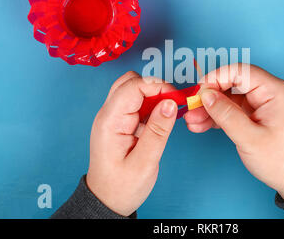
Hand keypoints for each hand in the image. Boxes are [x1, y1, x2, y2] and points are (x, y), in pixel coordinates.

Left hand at [86, 71, 177, 215]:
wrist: (107, 201)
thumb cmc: (121, 186)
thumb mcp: (144, 162)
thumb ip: (158, 131)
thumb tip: (170, 103)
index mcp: (110, 121)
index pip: (132, 86)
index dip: (157, 86)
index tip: (176, 98)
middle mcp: (109, 114)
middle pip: (131, 82)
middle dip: (155, 86)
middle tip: (174, 102)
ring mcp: (114, 117)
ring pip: (134, 90)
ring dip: (154, 95)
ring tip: (170, 111)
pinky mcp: (121, 122)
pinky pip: (137, 104)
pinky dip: (151, 105)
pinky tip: (162, 118)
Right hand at [184, 64, 283, 203]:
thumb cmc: (281, 160)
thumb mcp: (249, 138)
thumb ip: (226, 114)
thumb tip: (205, 95)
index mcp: (274, 91)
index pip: (240, 72)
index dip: (216, 77)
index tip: (199, 91)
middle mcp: (269, 93)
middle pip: (232, 84)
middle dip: (210, 96)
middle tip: (191, 108)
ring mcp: (262, 104)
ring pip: (229, 97)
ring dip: (210, 109)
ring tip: (192, 122)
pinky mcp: (256, 115)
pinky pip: (233, 109)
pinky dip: (218, 117)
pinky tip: (201, 125)